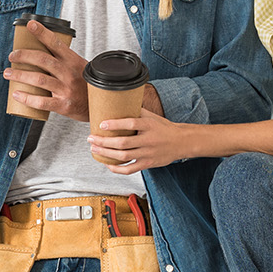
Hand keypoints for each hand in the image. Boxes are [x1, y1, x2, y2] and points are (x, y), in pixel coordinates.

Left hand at [4, 21, 89, 121]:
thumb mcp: (79, 67)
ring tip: (7, 73)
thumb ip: (62, 59)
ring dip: (20, 75)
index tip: (30, 25)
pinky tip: (16, 94)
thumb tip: (37, 50)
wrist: (99, 105)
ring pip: (39, 79)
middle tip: (12, 56)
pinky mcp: (64, 105)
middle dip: (24, 56)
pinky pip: (42, 101)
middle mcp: (69, 73)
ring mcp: (66, 89)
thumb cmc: (85, 85)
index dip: (42, 33)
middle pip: (43, 60)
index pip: (56, 43)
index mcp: (73, 61)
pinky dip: (27, 98)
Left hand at [88, 109, 202, 173]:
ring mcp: (148, 154)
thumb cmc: (163, 128)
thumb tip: (118, 101)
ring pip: (124, 156)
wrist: (181, 142)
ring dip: (106, 153)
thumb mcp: (152, 116)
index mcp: (149, 125)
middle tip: (91, 138)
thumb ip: (136, 111)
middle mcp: (148, 140)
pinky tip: (107, 164)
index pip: (131, 124)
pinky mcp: (147, 164)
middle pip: (123, 143)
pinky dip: (116, 169)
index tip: (101, 124)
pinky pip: (129, 169)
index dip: (115, 124)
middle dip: (104, 141)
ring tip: (94, 148)